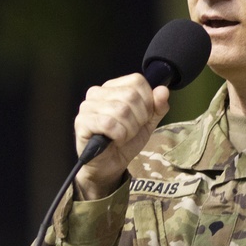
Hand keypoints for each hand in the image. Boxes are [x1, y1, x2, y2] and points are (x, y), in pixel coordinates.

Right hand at [72, 74, 169, 199]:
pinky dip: (118, 135)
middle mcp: (97, 92)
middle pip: (131, 96)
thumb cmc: (126, 139)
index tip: (143, 117)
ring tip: (122, 136)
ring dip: (129, 129)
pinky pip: (108, 123)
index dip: (147, 101)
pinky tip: (114, 140)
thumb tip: (163, 90)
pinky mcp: (82, 122)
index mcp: (113, 86)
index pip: (137, 81)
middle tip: (131, 130)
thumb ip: (158, 106)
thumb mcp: (148, 122)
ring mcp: (87, 106)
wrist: (110, 164)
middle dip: (139, 118)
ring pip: (121, 110)